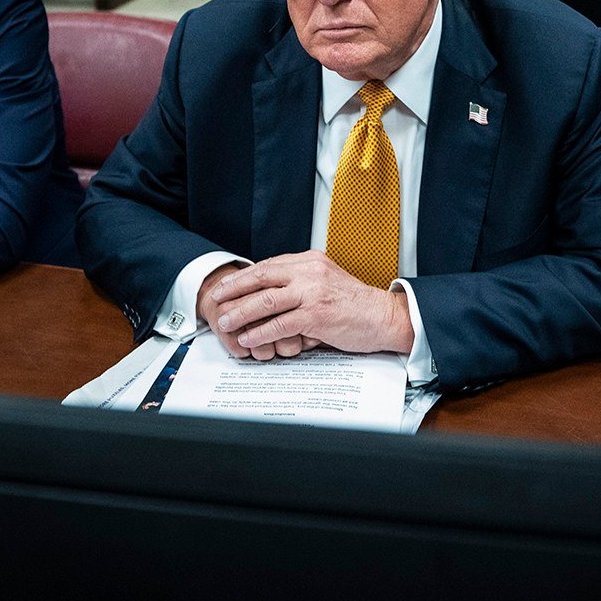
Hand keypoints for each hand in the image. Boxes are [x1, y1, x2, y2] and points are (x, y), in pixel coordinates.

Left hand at [201, 251, 413, 360]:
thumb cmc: (356, 305)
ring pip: (266, 300)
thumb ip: (301, 284)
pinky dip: (260, 332)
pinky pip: (280, 324)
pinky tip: (249, 338)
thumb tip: (271, 294)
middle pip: (261, 277)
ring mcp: (313, 292)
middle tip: (217, 299)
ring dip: (241, 313)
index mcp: (310, 261)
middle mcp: (310, 271)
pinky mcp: (316, 315)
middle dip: (235, 289)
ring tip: (226, 322)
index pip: (269, 265)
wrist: (384, 317)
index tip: (228, 284)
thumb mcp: (327, 282)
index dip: (244, 276)